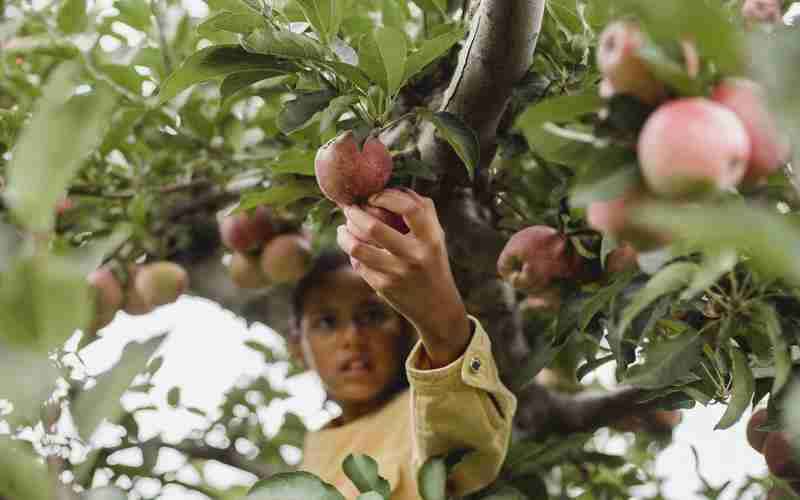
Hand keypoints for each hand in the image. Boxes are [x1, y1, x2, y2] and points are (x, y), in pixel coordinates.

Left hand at [337, 188, 470, 367]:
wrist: (437, 308)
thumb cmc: (433, 262)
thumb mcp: (436, 236)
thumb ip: (422, 210)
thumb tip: (392, 185)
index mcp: (431, 238)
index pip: (410, 208)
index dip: (387, 196)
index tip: (374, 196)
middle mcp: (415, 255)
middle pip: (374, 227)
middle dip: (354, 213)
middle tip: (348, 208)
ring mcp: (397, 273)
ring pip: (357, 248)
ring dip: (344, 234)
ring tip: (342, 229)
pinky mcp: (383, 287)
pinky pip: (358, 264)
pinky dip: (353, 254)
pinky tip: (355, 250)